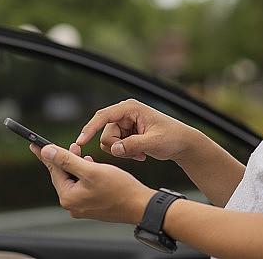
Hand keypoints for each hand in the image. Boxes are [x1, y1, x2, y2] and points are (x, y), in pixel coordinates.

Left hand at [30, 142, 154, 223]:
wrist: (139, 205)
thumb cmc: (119, 188)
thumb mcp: (90, 170)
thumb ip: (67, 160)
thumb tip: (46, 152)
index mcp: (68, 197)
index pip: (54, 170)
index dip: (47, 154)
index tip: (35, 144)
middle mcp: (72, 205)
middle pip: (63, 175)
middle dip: (65, 159)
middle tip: (72, 145)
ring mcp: (82, 207)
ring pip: (73, 180)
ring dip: (77, 165)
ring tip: (82, 153)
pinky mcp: (91, 206)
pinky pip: (82, 186)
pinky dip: (84, 174)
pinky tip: (91, 166)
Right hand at [75, 99, 195, 162]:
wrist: (182, 143)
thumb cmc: (172, 137)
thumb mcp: (154, 142)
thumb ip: (133, 145)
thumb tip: (114, 149)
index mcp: (131, 108)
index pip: (104, 116)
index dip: (90, 128)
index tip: (80, 142)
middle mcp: (124, 113)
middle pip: (105, 134)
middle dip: (117, 148)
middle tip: (136, 154)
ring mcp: (124, 124)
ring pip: (108, 142)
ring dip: (122, 152)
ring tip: (141, 153)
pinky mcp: (125, 133)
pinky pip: (114, 147)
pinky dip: (125, 154)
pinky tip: (141, 154)